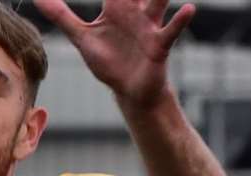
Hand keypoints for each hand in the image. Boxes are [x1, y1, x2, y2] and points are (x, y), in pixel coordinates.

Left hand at [34, 0, 194, 109]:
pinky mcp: (159, 45)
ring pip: (159, 0)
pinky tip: (188, 9)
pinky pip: (171, 30)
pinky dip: (180, 20)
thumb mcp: (82, 38)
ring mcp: (150, 26)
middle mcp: (135, 11)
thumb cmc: (109, 63)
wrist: (129, 92)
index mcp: (116, 7)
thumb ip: (62, 16)